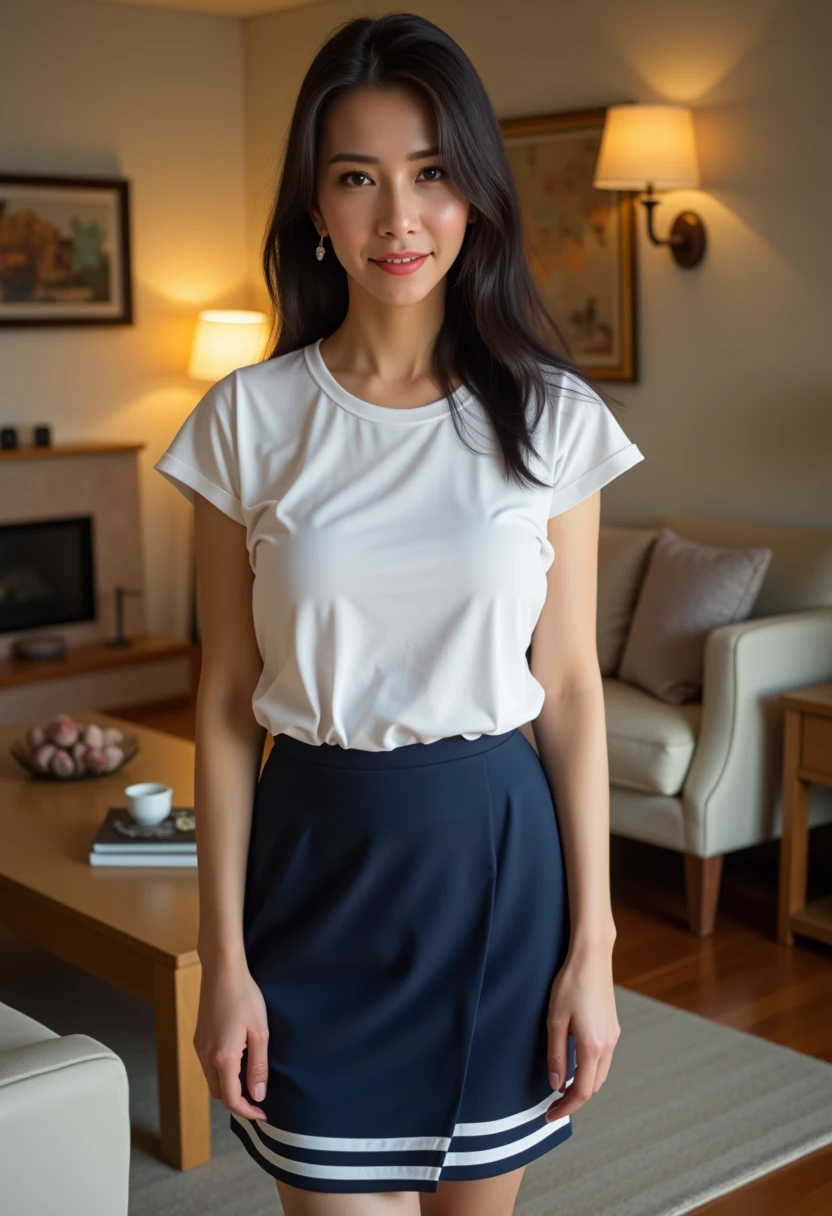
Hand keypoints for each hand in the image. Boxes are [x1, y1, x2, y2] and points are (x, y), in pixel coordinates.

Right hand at [193, 958, 269, 1120]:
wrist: (222, 970)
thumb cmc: (245, 997)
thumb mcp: (260, 1032)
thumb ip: (258, 1066)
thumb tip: (258, 1095)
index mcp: (222, 1058)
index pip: (231, 1099)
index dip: (248, 1111)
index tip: (264, 1114)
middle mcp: (206, 1056)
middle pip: (219, 1093)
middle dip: (237, 1101)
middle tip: (258, 1100)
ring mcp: (199, 1046)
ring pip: (212, 1079)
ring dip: (229, 1086)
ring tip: (250, 1081)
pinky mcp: (199, 1036)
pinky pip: (208, 1064)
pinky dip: (222, 1072)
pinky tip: (238, 1061)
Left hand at [544, 941, 619, 1121]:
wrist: (592, 957)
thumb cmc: (570, 984)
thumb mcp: (555, 1020)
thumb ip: (556, 1054)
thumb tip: (556, 1084)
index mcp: (593, 1046)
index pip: (583, 1091)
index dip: (567, 1107)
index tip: (550, 1115)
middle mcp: (608, 1045)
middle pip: (595, 1086)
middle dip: (575, 1099)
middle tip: (554, 1105)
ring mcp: (613, 1035)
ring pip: (601, 1073)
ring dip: (584, 1085)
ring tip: (563, 1088)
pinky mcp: (613, 1026)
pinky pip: (604, 1059)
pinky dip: (591, 1070)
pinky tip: (577, 1065)